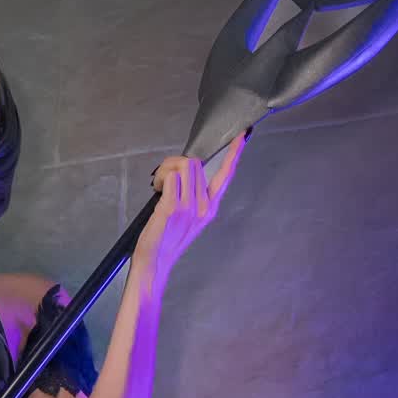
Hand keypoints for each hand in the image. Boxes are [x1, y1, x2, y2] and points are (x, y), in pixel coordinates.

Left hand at [132, 133, 247, 287]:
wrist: (155, 262)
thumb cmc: (167, 240)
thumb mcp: (190, 219)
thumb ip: (195, 196)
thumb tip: (188, 172)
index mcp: (210, 207)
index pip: (226, 175)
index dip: (234, 154)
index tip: (242, 136)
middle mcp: (203, 206)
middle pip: (194, 163)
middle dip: (175, 165)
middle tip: (164, 182)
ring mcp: (189, 207)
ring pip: (182, 166)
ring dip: (166, 170)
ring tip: (160, 188)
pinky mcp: (173, 208)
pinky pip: (170, 177)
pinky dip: (160, 178)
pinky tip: (156, 191)